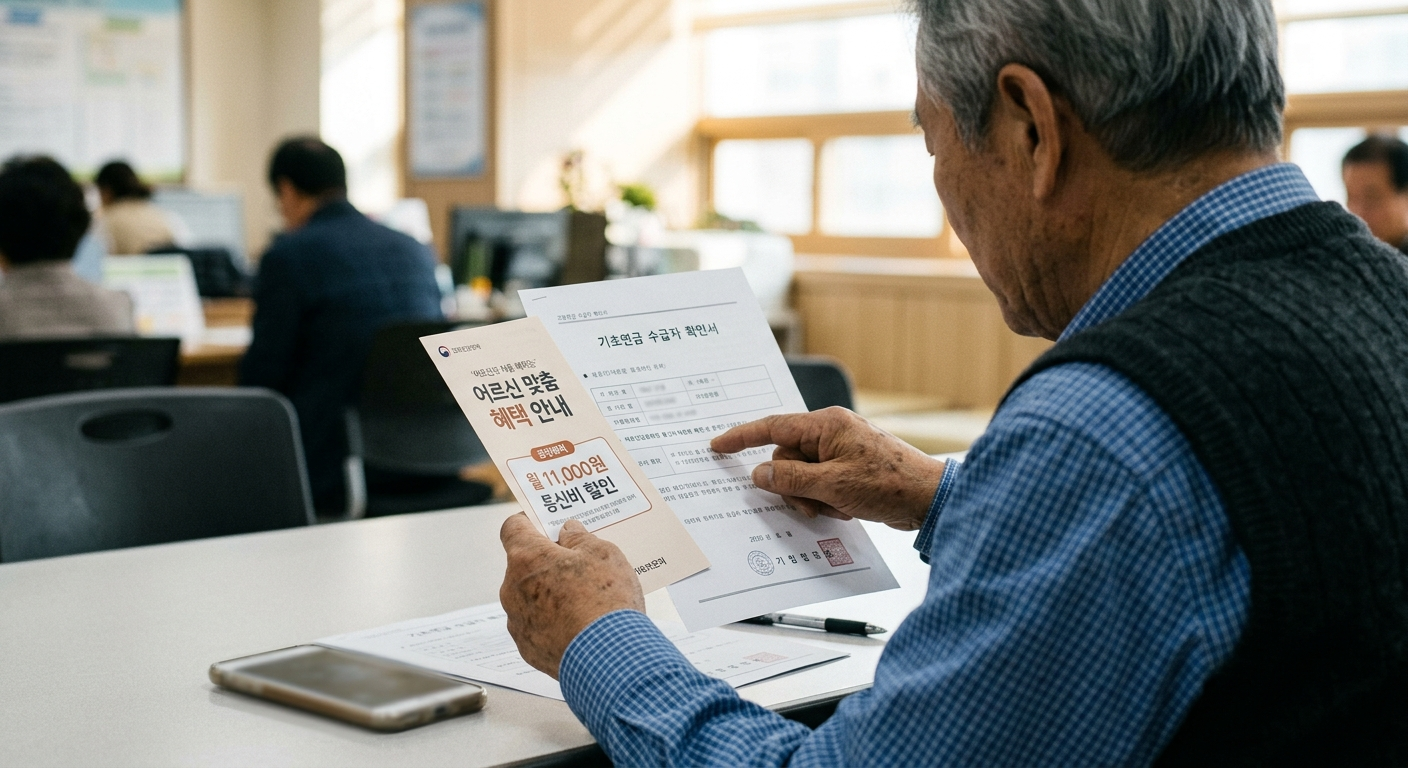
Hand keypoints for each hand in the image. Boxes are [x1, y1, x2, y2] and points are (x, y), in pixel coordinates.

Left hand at [499, 514, 644, 678]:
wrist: (609, 657)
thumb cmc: (605, 601)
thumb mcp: (603, 553)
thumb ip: (579, 538)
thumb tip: (568, 532)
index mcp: (526, 558)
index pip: (512, 528)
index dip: (528, 521)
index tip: (544, 522)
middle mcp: (512, 589)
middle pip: (523, 565)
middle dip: (547, 561)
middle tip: (577, 562)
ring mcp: (518, 622)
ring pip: (530, 597)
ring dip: (550, 594)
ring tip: (585, 599)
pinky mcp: (528, 648)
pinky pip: (537, 626)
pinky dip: (554, 622)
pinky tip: (581, 624)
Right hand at [710, 407, 945, 530]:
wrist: (928, 498)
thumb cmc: (889, 484)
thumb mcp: (832, 486)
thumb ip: (791, 480)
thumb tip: (760, 475)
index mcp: (826, 425)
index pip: (774, 427)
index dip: (742, 437)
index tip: (718, 446)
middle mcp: (831, 433)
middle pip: (786, 460)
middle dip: (794, 487)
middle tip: (815, 503)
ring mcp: (840, 452)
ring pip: (802, 477)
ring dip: (812, 498)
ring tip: (837, 507)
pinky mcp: (848, 469)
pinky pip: (819, 484)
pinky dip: (826, 500)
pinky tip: (847, 507)